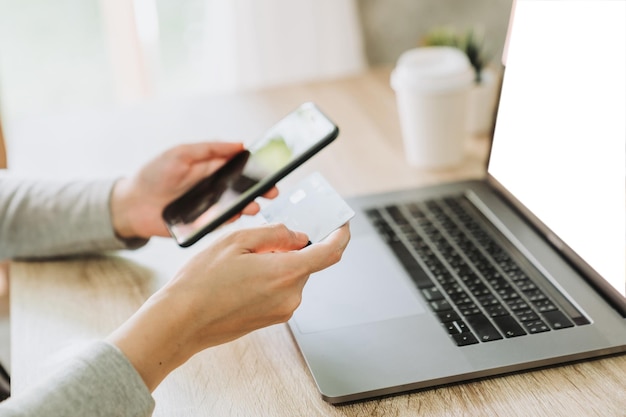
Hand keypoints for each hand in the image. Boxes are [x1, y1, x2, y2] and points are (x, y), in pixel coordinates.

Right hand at [107, 222, 350, 390]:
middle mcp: (290, 295)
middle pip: (306, 262)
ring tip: (242, 262)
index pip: (330, 252)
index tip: (341, 223)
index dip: (340, 234)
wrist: (181, 322)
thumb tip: (299, 237)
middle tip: (262, 240)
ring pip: (292, 275)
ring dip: (277, 262)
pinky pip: (281, 290)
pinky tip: (242, 277)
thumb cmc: (201, 281)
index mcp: (285, 273)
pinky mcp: (272, 319)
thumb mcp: (236, 240)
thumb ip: (275, 234)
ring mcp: (282, 310)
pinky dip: (271, 277)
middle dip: (291, 247)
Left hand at [110, 142, 277, 238]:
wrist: (131, 205)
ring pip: (235, 207)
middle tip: (273, 191)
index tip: (272, 168)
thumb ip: (209, 149)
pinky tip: (236, 216)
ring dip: (247, 206)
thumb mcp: (181, 154)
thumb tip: (240, 145)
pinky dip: (230, 220)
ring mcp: (210, 208)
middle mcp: (215, 189)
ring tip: (255, 206)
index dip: (257, 168)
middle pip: (243, 189)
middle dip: (260, 190)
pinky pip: (222, 223)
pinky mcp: (203, 225)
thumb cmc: (154, 175)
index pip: (240, 167)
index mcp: (212, 169)